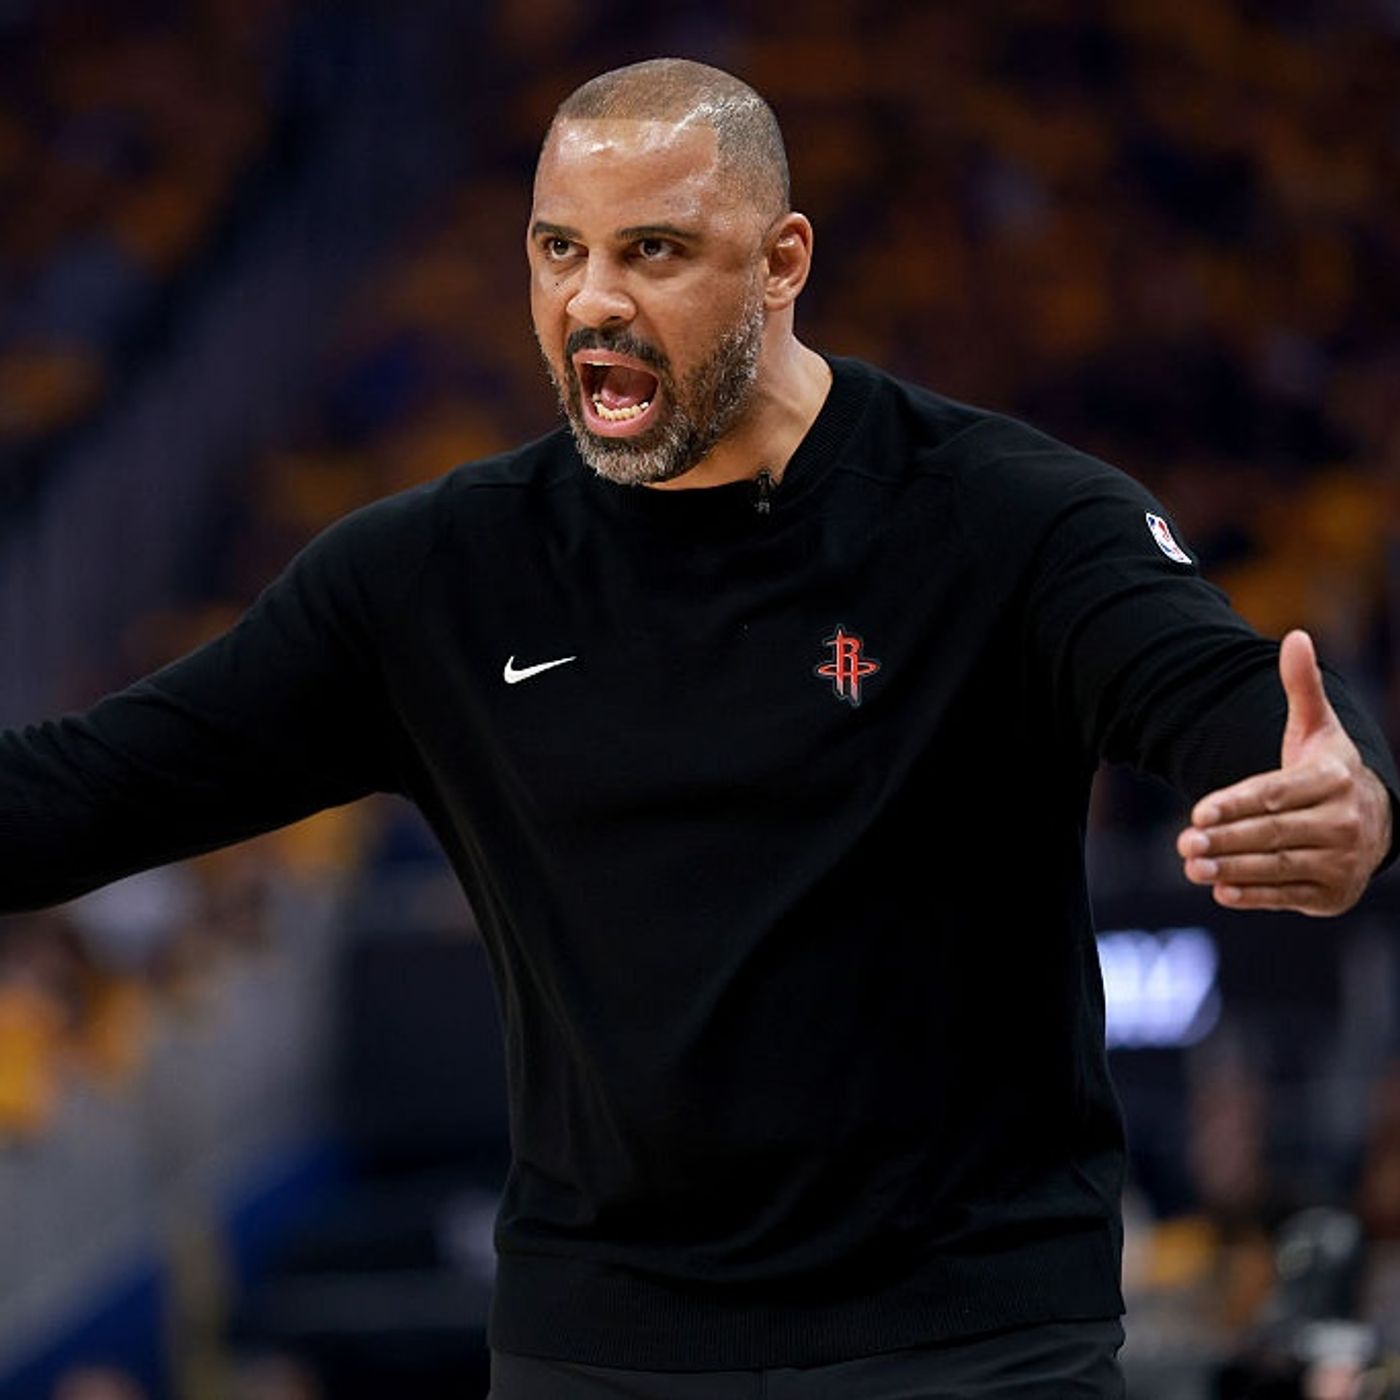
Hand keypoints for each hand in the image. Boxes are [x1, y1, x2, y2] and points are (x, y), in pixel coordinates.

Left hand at [1176, 630, 1393, 915]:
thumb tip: (1296, 637)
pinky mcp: (1332, 895)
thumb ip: (1302, 688)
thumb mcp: (1317, 729)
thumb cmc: (1326, 769)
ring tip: (1192, 866)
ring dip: (1232, 869)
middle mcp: (1344, 823)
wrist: (1372, 821)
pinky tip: (1221, 891)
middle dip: (1226, 839)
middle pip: (1274, 833)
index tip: (1197, 811)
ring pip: (1279, 866)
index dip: (1236, 803)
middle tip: (1183, 842)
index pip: (1276, 794)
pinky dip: (1255, 896)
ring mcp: (1341, 862)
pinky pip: (1288, 896)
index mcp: (1334, 780)